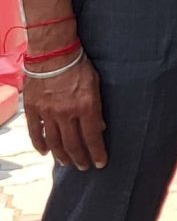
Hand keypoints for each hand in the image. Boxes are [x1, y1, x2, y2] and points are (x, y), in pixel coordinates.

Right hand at [24, 53, 106, 169]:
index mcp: (86, 107)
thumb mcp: (96, 85)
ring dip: (62, 156)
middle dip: (80, 158)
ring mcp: (48, 113)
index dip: (97, 153)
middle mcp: (66, 113)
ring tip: (67, 163)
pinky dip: (40, 144)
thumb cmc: (79, 66)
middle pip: (74, 144)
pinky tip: (45, 153)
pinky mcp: (33, 109)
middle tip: (84, 167)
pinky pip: (35, 132)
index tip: (100, 163)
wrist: (52, 53)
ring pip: (54, 142)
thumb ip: (97, 108)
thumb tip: (100, 128)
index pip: (93, 137)